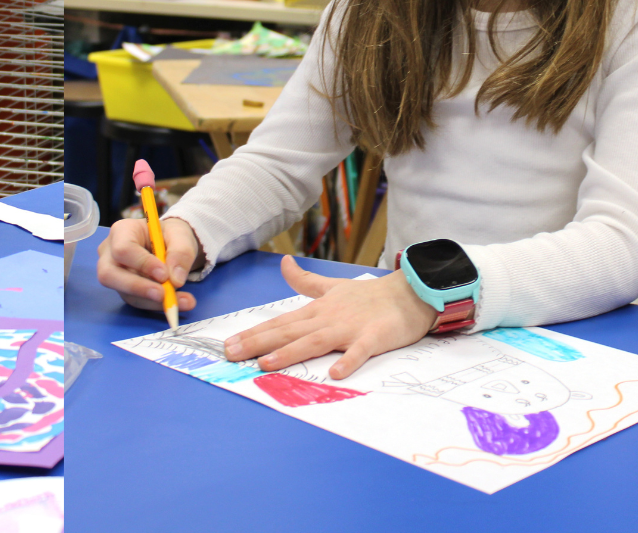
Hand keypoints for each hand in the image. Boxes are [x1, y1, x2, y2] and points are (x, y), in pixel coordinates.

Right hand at [98, 215, 201, 314]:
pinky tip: (176, 303)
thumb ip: (181, 253)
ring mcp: (114, 273)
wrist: (170, 244)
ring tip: (184, 301)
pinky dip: (157, 304)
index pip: (123, 249)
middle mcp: (110, 253)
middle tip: (164, 296)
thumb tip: (176, 280)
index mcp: (122, 231)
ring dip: (153, 301)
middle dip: (138, 288)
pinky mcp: (124, 290)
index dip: (142, 264)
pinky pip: (136, 301)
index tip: (164, 275)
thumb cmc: (170, 234)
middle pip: (109, 275)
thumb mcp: (181, 235)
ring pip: (125, 293)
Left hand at [223, 256, 436, 379]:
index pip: (280, 322)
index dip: (254, 333)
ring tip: (267, 364)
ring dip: (291, 352)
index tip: (228, 344)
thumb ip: (306, 281)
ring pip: (315, 340)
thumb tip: (284, 263)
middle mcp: (328, 318)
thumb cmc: (369, 296)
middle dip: (258, 343)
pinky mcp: (374, 337)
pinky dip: (348, 360)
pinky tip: (335, 373)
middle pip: (289, 331)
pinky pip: (360, 350)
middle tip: (231, 353)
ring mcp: (351, 327)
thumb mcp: (333, 286)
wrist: (409, 293)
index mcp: (318, 310)